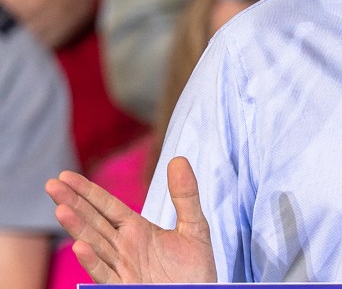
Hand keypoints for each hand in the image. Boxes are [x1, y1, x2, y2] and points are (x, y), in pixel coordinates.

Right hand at [45, 156, 215, 282]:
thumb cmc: (193, 269)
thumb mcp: (194, 226)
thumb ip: (186, 195)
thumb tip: (178, 159)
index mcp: (137, 230)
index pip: (107, 206)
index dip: (88, 191)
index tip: (66, 175)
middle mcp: (124, 247)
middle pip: (94, 222)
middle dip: (73, 203)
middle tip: (52, 185)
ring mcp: (123, 268)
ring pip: (95, 245)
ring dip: (78, 228)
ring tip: (61, 209)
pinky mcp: (126, 288)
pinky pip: (106, 275)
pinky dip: (93, 261)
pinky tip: (80, 247)